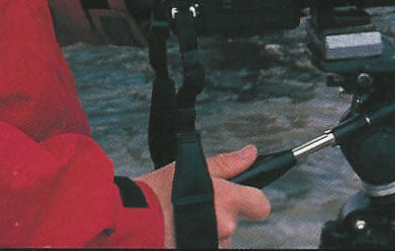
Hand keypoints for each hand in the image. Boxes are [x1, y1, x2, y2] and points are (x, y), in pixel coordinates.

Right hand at [136, 144, 270, 247]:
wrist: (133, 220)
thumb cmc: (159, 191)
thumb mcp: (191, 167)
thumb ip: (226, 163)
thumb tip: (250, 153)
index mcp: (227, 201)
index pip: (261, 204)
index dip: (253, 199)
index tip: (242, 196)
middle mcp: (225, 226)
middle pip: (235, 221)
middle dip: (220, 214)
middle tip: (196, 204)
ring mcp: (213, 244)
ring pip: (220, 237)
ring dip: (209, 230)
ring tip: (184, 219)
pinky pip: (208, 245)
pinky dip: (198, 239)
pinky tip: (180, 231)